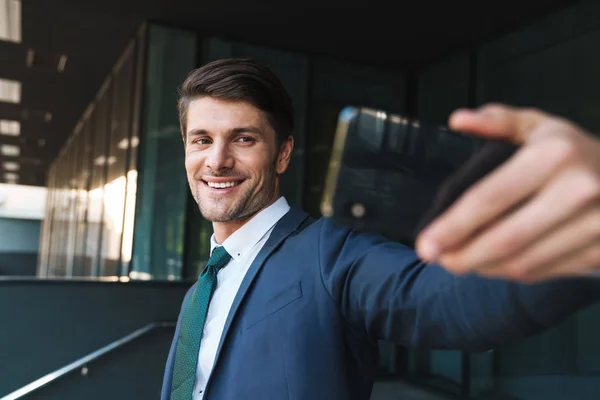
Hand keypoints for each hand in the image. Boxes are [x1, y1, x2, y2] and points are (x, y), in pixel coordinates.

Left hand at [415, 104, 599, 281]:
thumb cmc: (571, 150)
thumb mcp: (538, 125)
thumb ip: (497, 121)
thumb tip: (457, 120)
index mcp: (554, 154)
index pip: (490, 197)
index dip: (452, 226)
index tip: (424, 245)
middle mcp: (578, 190)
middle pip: (505, 239)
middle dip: (463, 256)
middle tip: (438, 260)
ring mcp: (597, 225)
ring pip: (524, 263)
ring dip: (484, 268)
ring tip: (461, 262)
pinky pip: (545, 272)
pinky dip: (513, 273)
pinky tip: (495, 264)